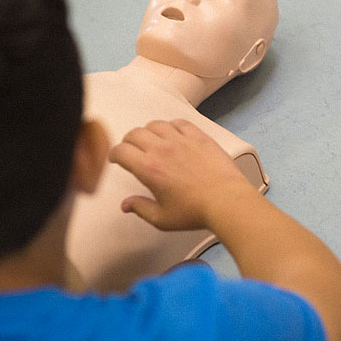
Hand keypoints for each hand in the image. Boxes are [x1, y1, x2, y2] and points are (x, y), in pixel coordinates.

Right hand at [110, 119, 254, 231]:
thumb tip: (126, 204)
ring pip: (156, 124)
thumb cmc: (194, 211)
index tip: (115, 158)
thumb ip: (141, 209)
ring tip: (150, 140)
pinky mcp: (199, 137)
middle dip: (128, 141)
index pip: (121, 151)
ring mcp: (182, 140)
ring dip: (148, 131)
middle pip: (135, 133)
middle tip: (130, 149)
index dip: (113, 154)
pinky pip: (180, 122)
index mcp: (149, 169)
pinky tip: (173, 133)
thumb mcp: (162, 218)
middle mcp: (162, 149)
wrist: (226, 200)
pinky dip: (172, 125)